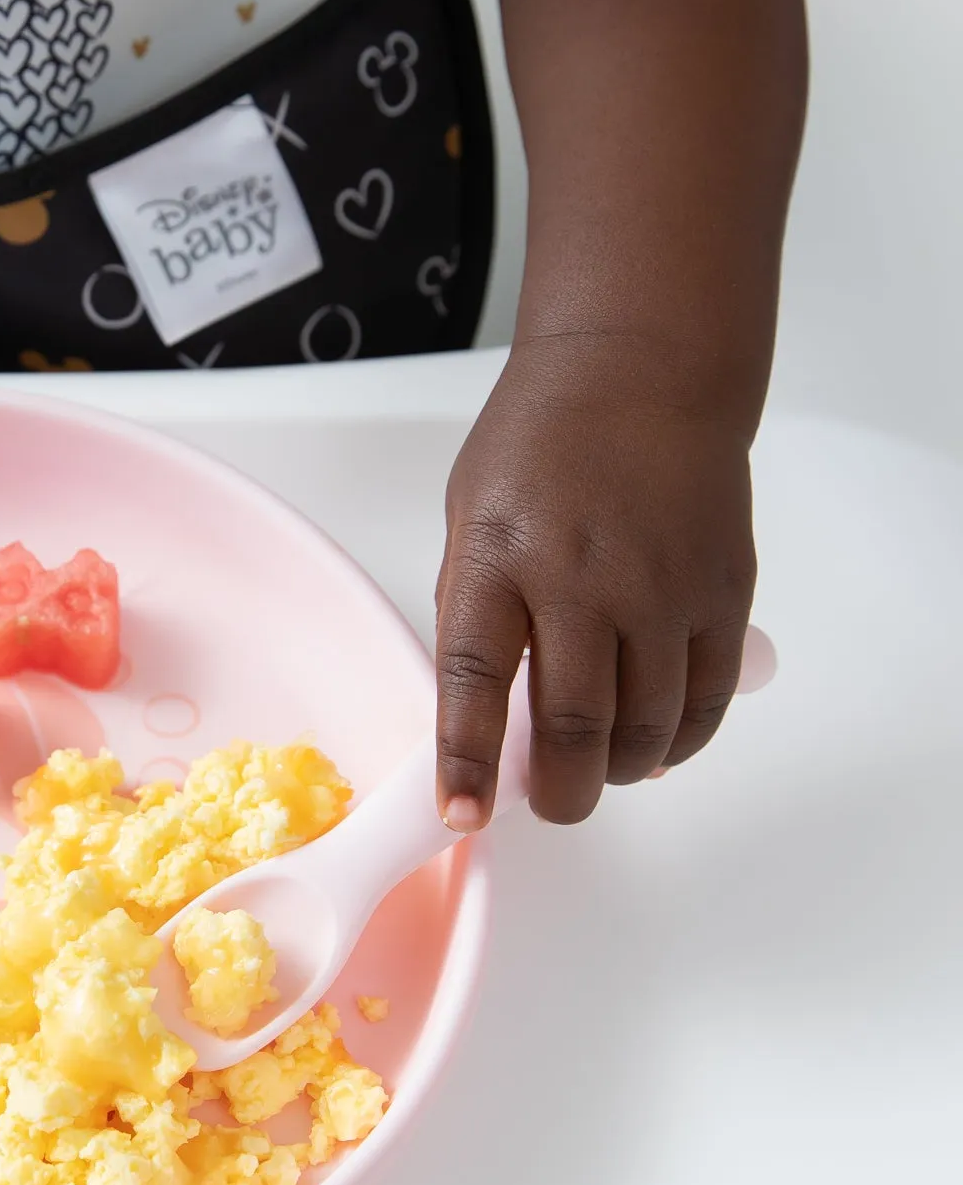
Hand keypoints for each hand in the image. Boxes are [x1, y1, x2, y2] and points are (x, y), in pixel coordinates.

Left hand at [434, 339, 758, 827]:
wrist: (642, 370)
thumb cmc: (542, 443)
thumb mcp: (471, 518)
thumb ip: (475, 610)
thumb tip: (478, 708)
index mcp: (499, 558)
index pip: (475, 681)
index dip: (466, 759)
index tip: (463, 814)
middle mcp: (582, 577)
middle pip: (574, 722)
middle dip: (561, 789)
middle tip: (552, 804)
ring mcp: (660, 586)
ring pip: (648, 725)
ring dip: (621, 769)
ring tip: (599, 771)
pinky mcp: (721, 590)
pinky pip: (707, 696)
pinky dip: (681, 739)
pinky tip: (656, 745)